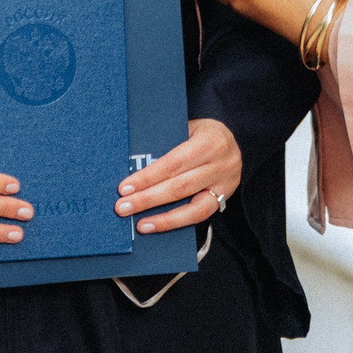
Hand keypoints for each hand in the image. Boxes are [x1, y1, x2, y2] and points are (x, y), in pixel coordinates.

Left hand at [116, 118, 242, 232]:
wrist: (230, 137)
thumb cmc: (198, 131)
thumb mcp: (184, 127)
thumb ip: (165, 145)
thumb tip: (131, 166)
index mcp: (210, 141)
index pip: (173, 163)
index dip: (147, 177)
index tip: (124, 188)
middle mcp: (221, 164)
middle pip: (180, 186)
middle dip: (147, 199)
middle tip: (122, 208)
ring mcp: (226, 184)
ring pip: (192, 207)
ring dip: (162, 218)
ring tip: (140, 224)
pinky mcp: (225, 198)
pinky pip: (201, 215)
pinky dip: (177, 222)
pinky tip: (157, 225)